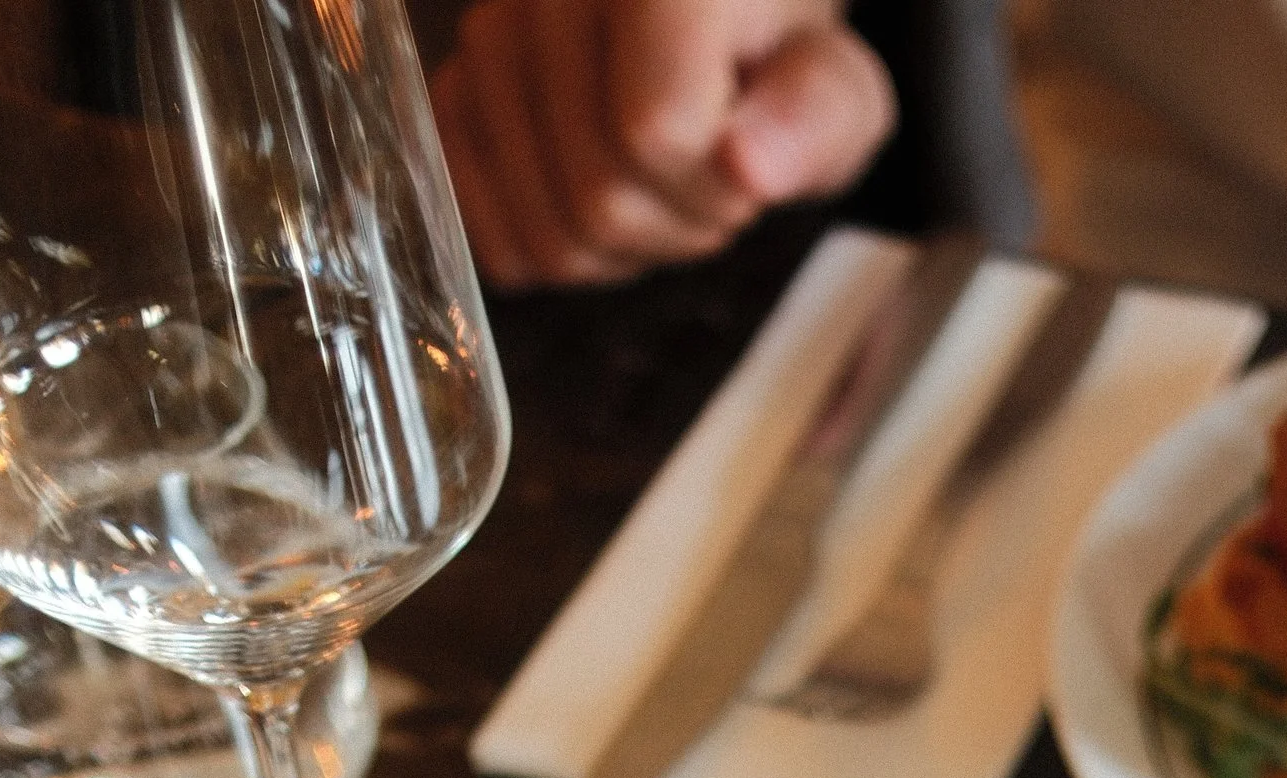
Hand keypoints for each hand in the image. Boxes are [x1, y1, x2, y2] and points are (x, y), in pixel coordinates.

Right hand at [432, 0, 895, 288]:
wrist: (710, 13)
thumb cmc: (772, 49)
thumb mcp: (831, 80)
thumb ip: (812, 117)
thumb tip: (748, 165)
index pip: (655, 133)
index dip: (715, 185)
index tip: (744, 160)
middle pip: (597, 197)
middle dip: (673, 225)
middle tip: (703, 180)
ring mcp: (489, 31)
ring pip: (543, 229)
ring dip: (616, 245)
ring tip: (653, 181)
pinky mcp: (455, 85)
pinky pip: (483, 223)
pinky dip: (546, 244)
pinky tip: (591, 193)